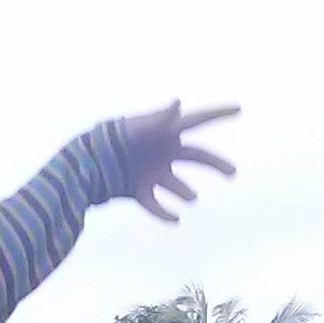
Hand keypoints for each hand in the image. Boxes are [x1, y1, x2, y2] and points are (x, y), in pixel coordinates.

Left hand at [113, 101, 237, 223]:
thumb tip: (177, 103)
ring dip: (186, 192)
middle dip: (215, 164)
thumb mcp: (136, 127)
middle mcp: (162, 151)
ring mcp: (152, 171)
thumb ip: (158, 118)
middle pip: (196, 156)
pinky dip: (165, 214)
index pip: (197, 120)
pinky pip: (156, 205)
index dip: (218, 113)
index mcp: (165, 132)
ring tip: (191, 198)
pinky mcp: (139, 190)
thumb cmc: (111, 138)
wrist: (84, 163)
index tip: (239, 108)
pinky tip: (175, 220)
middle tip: (232, 172)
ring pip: (176, 184)